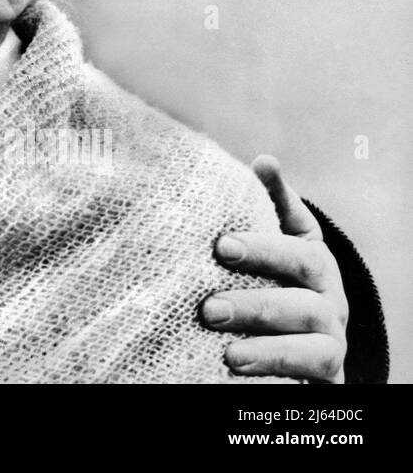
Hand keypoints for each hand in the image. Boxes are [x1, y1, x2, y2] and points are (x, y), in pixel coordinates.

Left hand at [201, 155, 347, 382]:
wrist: (300, 341)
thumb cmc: (275, 277)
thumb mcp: (276, 240)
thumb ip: (270, 204)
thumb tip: (264, 162)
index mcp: (316, 264)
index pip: (299, 251)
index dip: (264, 248)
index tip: (220, 246)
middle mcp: (330, 303)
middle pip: (305, 302)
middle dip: (256, 303)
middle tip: (208, 307)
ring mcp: (331, 344)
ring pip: (315, 344)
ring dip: (268, 346)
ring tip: (226, 350)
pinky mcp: (325, 379)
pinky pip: (312, 376)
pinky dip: (277, 370)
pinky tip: (236, 368)